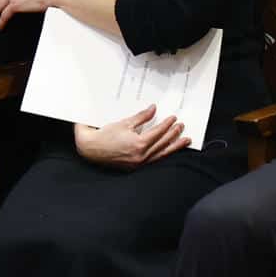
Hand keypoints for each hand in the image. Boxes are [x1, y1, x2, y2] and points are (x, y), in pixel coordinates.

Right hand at [73, 105, 188, 168]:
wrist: (90, 150)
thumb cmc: (104, 135)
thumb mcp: (124, 123)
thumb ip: (141, 117)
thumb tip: (153, 109)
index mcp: (139, 144)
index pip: (158, 132)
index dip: (167, 124)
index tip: (173, 118)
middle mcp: (141, 155)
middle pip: (163, 143)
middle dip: (173, 134)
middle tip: (181, 126)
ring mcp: (139, 163)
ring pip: (162, 154)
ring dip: (174, 146)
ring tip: (185, 141)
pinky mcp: (136, 166)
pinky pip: (154, 160)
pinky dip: (163, 154)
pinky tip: (169, 150)